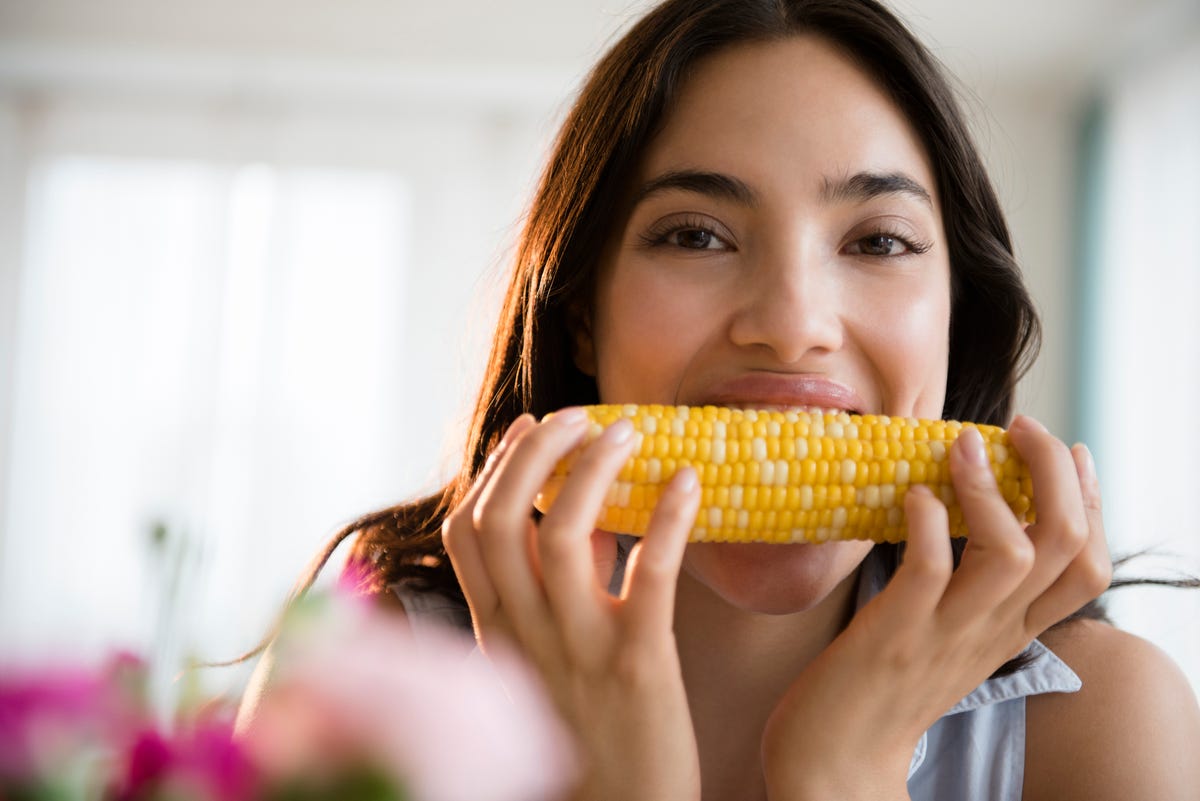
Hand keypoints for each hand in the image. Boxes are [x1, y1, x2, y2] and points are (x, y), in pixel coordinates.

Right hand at [442, 409, 702, 800]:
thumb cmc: (588, 735)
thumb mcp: (548, 664)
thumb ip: (555, 595)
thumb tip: (592, 522)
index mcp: (499, 631)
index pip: (466, 533)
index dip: (492, 470)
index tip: (527, 428)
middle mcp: (526, 633)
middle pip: (501, 520)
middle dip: (535, 455)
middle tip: (579, 418)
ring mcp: (578, 647)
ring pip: (563, 535)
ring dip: (592, 470)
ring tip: (627, 432)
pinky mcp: (638, 663)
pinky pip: (651, 576)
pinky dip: (670, 519)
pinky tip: (689, 481)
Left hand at [761, 416, 1110, 800]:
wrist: (837, 756)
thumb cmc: (884, 683)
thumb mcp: (951, 637)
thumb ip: (973, 589)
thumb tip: (971, 513)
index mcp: (1011, 631)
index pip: (1089, 568)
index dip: (1093, 505)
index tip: (1073, 455)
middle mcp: (992, 631)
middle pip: (1066, 548)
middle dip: (1056, 476)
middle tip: (1024, 428)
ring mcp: (946, 633)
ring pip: (1010, 555)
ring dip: (989, 489)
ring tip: (962, 445)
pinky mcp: (896, 635)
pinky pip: (929, 570)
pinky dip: (928, 523)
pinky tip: (914, 495)